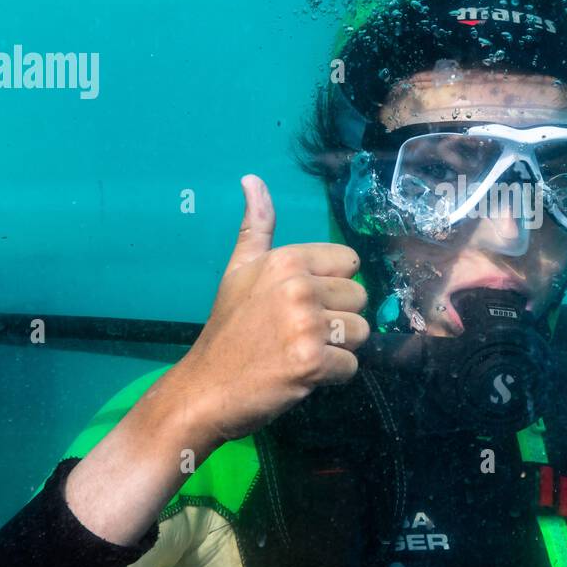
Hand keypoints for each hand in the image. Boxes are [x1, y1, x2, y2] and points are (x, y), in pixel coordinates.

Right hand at [172, 174, 369, 441]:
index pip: (349, 263)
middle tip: (299, 332)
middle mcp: (299, 287)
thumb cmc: (228, 329)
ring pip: (361, 333)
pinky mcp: (312, 362)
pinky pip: (351, 366)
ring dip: (337, 348)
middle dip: (338, 319)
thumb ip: (256, 226)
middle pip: (360, 298)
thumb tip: (252, 178)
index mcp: (287, 260)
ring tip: (300, 351)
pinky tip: (300, 374)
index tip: (302, 303)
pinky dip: (331, 376)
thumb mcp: (239, 269)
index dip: (332, 286)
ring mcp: (306, 325)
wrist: (205, 388)